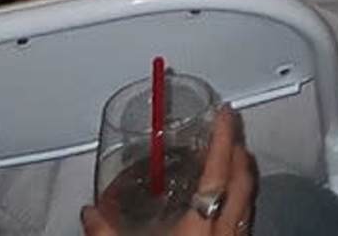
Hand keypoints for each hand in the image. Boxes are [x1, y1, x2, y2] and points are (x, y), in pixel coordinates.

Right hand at [85, 104, 255, 233]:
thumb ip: (104, 231)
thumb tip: (89, 212)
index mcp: (201, 223)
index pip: (218, 169)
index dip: (223, 136)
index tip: (226, 112)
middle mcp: (225, 230)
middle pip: (242, 178)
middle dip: (237, 149)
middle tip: (229, 129)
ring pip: (248, 197)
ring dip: (241, 174)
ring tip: (230, 158)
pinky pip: (246, 217)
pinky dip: (239, 201)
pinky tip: (225, 202)